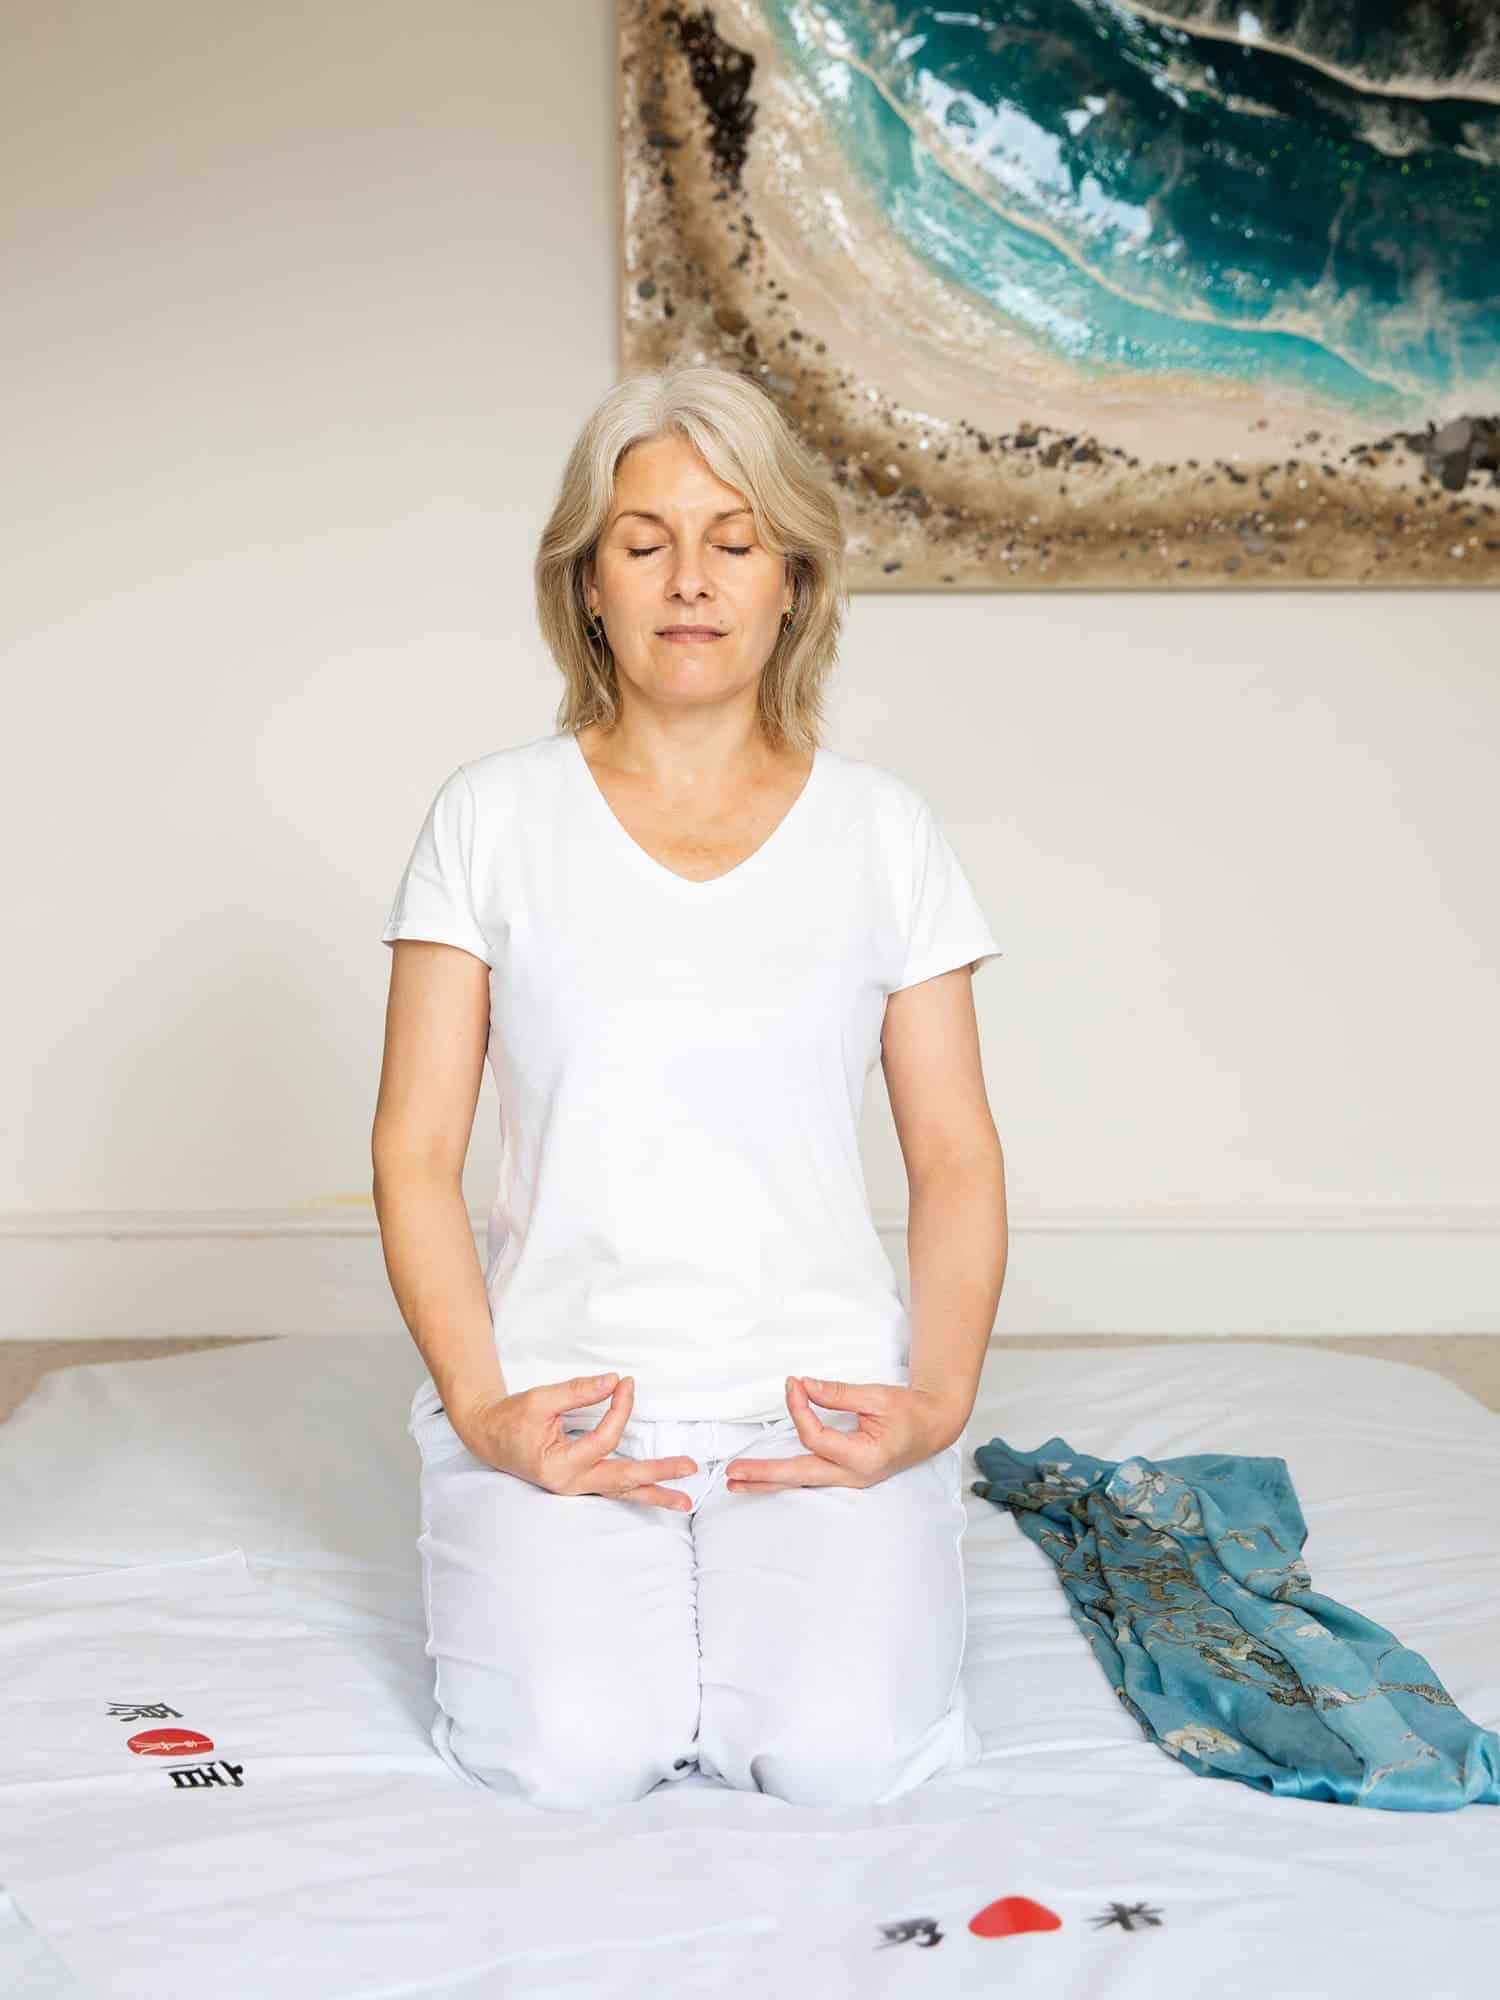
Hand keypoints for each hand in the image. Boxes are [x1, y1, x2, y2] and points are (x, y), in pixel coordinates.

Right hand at [454, 1373, 698, 1510]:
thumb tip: (613, 1382)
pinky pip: (614, 1490)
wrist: (490, 1436)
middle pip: (623, 1479)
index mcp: (559, 1465)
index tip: (626, 1384)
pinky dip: (637, 1492)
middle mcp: (570, 1483)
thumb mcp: (542, 1399)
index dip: (620, 1409)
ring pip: (622, 1493)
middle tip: (689, 1468)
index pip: (604, 1438)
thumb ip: (579, 1390)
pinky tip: (658, 1496)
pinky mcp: (580, 1484)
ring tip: (685, 1503)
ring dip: (655, 1495)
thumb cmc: (512, 1419)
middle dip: (658, 1473)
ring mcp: (576, 1488)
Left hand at [722, 1376, 961, 1492]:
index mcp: (864, 1457)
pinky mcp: (844, 1476)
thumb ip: (838, 1393)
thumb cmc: (908, 1412)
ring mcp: (848, 1480)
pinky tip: (763, 1479)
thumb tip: (804, 1386)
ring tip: (736, 1483)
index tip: (794, 1384)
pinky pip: (808, 1478)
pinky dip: (783, 1477)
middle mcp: (853, 1476)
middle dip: (764, 1473)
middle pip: (800, 1476)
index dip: (800, 1409)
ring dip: (767, 1481)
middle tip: (733, 1472)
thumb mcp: (876, 1396)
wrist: (931, 1428)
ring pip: (800, 1482)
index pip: (816, 1437)